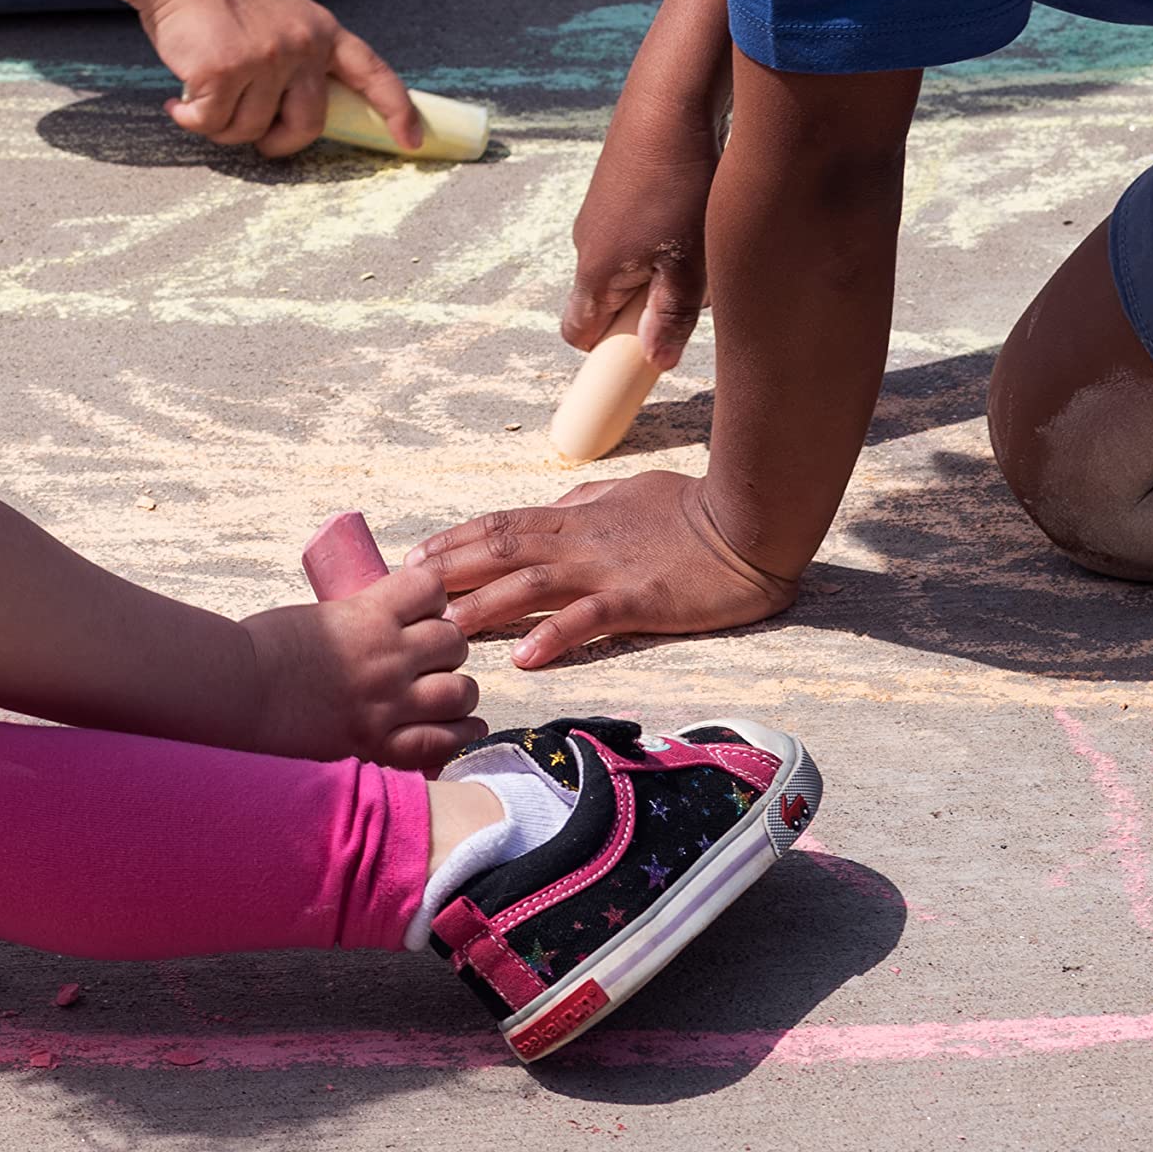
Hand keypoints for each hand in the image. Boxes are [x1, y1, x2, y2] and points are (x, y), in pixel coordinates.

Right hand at [138, 0, 416, 155]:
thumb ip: (298, 58)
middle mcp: (302, 46)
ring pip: (251, 130)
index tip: (410, 140)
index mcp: (322, 31)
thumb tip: (290, 115)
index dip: (396, 110)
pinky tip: (178, 102)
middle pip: (308, 125)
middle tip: (255, 139)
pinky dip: (191, 119)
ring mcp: (265, 59)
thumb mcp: (281, 18)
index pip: (372, 72)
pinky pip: (211, 122)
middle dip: (279, 143)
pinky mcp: (224, 71)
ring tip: (201, 96)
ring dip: (222, 125)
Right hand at [239, 565, 483, 770]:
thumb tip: (381, 628)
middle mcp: (387, 656)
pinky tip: (463, 727)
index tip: (420, 607)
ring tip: (443, 690)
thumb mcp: (320, 615)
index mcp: (369, 613)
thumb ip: (356, 622)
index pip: (432, 589)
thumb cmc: (265, 646)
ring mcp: (386, 704)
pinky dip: (459, 734)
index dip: (431, 596)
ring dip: (456, 688)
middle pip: (453, 641)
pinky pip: (442, 742)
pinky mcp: (378, 744)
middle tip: (428, 655)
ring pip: (459, 692)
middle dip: (446, 645)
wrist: (237, 691)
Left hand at [408, 471, 796, 664]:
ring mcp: (606, 569)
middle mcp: (580, 539)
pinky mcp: (639, 600)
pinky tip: (525, 658)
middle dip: (451, 571)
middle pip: (502, 551)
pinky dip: (554, 636)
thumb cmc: (688, 508)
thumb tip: (552, 509)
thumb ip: (584, 504)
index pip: (502, 525)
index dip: (457, 539)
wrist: (743, 523)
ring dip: (485, 606)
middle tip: (408, 592)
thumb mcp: (626, 494)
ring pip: (531, 584)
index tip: (417, 555)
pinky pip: (589, 618)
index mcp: (576, 517)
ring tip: (446, 631)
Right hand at [568, 103, 720, 368]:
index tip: (649, 343)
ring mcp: (598, 213)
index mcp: (596, 271)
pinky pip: (634, 232)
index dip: (609, 349)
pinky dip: (662, 235)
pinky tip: (693, 210)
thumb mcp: (687, 261)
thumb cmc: (679, 183)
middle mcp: (586, 244)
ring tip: (699, 240)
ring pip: (627, 265)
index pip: (579, 334)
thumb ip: (671, 314)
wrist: (668, 100)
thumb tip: (656, 359)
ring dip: (660, 268)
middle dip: (647, 307)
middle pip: (608, 301)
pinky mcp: (614, 188)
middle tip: (691, 287)